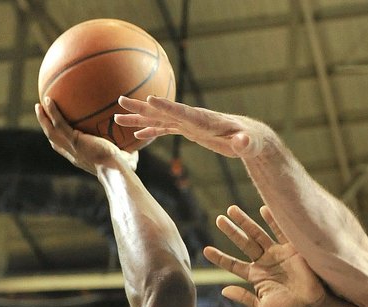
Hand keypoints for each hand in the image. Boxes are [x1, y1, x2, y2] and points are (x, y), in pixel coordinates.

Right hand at [35, 98, 137, 174]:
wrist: (116, 170)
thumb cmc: (122, 169)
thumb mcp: (125, 160)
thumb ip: (128, 154)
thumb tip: (136, 148)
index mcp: (81, 158)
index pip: (66, 149)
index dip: (60, 141)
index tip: (58, 132)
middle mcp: (73, 154)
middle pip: (54, 140)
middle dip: (47, 128)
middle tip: (42, 115)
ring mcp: (71, 147)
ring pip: (51, 131)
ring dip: (43, 118)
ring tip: (39, 105)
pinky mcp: (73, 140)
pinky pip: (59, 123)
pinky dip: (52, 112)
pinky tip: (49, 100)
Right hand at [114, 96, 271, 158]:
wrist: (251, 139)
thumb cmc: (251, 141)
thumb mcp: (249, 144)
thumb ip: (244, 143)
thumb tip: (243, 141)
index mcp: (205, 120)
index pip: (183, 112)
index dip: (167, 107)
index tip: (149, 99)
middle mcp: (194, 119)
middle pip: (164, 111)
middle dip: (142, 107)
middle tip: (120, 101)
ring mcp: (190, 124)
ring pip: (160, 119)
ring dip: (139, 119)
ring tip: (116, 119)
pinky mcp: (190, 131)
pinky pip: (166, 129)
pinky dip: (151, 131)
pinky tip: (137, 135)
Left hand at [204, 205, 325, 306]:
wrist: (312, 306)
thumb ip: (244, 298)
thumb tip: (223, 290)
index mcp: (256, 276)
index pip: (234, 265)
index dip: (220, 258)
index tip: (206, 250)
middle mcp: (264, 262)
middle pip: (244, 243)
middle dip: (231, 231)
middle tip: (219, 220)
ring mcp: (277, 254)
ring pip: (258, 234)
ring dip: (245, 222)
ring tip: (232, 210)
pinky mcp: (292, 249)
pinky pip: (281, 231)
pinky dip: (272, 220)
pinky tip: (263, 209)